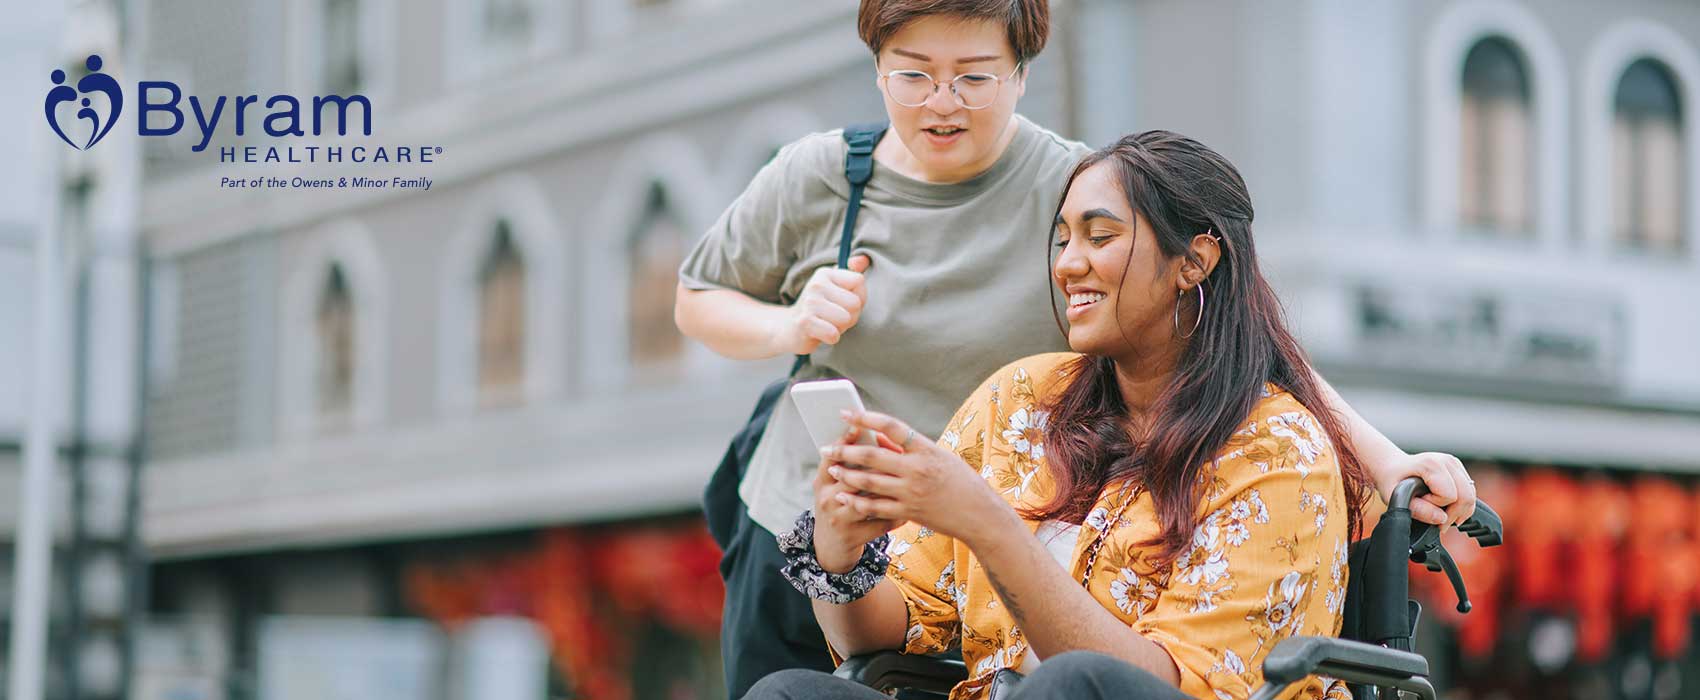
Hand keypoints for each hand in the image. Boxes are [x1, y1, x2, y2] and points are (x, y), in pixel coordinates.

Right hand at [773, 255, 870, 354]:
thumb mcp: (834, 287)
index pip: (858, 281)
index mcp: (825, 273)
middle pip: (855, 303)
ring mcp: (810, 303)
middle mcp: (816, 285)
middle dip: (850, 315)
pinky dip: (831, 338)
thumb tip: (864, 259)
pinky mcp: (805, 322)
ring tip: (828, 324)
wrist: (789, 328)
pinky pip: (833, 334)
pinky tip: (821, 333)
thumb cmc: (820, 309)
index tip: (844, 301)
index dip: (859, 296)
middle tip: (834, 317)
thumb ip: (851, 272)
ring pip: (846, 319)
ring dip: (841, 327)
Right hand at [812, 422, 901, 572]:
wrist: (829, 548)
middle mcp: (827, 499)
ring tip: (910, 479)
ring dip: (891, 488)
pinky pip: (881, 521)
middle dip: (876, 464)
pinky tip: (912, 508)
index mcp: (822, 482)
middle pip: (853, 475)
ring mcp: (839, 519)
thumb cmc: (837, 507)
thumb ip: (849, 465)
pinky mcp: (854, 536)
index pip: (830, 457)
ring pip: (869, 498)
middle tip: (898, 452)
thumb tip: (876, 434)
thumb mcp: (833, 486)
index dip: (844, 441)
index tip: (859, 426)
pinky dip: (899, 514)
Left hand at [821, 409, 1010, 544]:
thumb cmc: (960, 482)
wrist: (980, 514)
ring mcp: (912, 491)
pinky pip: (876, 506)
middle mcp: (917, 468)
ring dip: (846, 474)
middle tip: (825, 447)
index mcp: (926, 449)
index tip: (846, 413)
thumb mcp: (939, 458)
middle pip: (872, 455)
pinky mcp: (909, 511)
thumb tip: (880, 439)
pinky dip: (857, 500)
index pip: (892, 427)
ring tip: (831, 468)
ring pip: (869, 481)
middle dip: (845, 450)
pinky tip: (843, 496)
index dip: (866, 419)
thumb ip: (909, 449)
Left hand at [1376, 451, 1476, 526]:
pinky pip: (1470, 492)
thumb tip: (1442, 519)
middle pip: (1466, 496)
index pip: (1450, 496)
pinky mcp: (1459, 469)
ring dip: (1459, 511)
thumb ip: (1418, 510)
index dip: (1436, 506)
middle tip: (1438, 522)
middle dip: (1453, 514)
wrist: (1392, 466)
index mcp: (1431, 464)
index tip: (1421, 502)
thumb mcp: (1396, 497)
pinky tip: (1446, 508)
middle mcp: (1447, 461)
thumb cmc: (1392, 480)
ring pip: (1471, 496)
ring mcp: (1455, 463)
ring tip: (1441, 515)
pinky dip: (1461, 505)